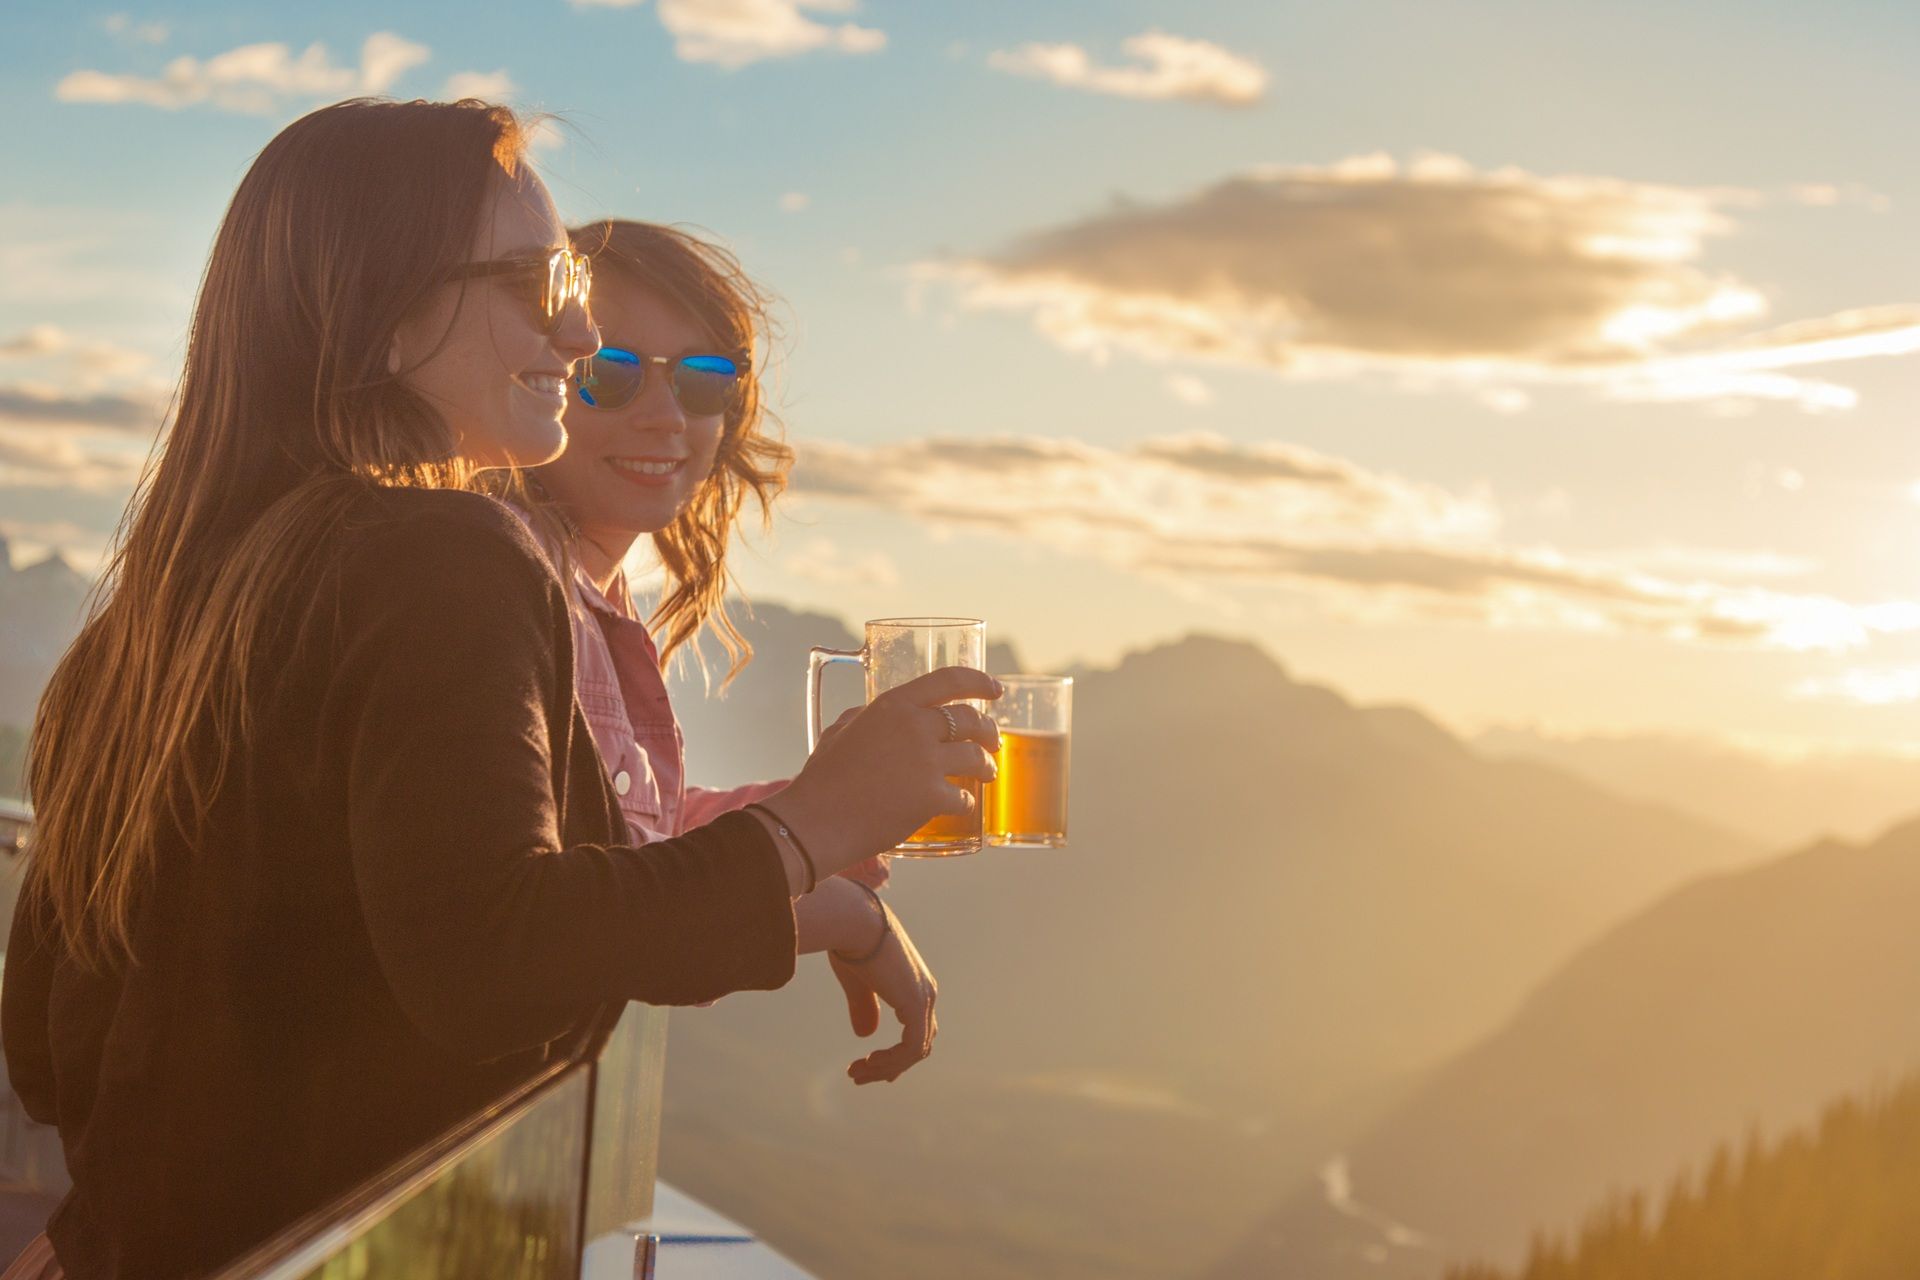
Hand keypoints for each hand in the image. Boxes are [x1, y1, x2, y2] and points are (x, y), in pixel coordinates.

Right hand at [775, 666, 1001, 875]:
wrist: (815, 822)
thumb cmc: (821, 780)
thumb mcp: (839, 732)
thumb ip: (862, 717)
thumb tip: (870, 714)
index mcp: (893, 705)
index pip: (949, 680)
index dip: (979, 682)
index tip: (996, 690)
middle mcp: (915, 726)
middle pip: (971, 720)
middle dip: (989, 732)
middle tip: (992, 743)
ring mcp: (926, 761)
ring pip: (976, 757)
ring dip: (986, 766)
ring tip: (987, 774)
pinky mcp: (932, 796)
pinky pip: (963, 797)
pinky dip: (966, 803)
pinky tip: (962, 807)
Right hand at [829, 902, 937, 1084]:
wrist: (854, 920)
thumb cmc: (851, 942)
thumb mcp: (857, 981)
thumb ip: (864, 1007)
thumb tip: (866, 1035)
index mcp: (915, 985)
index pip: (918, 1030)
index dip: (897, 1055)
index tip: (869, 1066)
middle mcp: (926, 993)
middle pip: (919, 1044)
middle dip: (890, 1065)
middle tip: (858, 1076)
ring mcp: (924, 998)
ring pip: (915, 1051)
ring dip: (885, 1067)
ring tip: (856, 1073)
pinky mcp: (916, 1004)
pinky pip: (911, 1048)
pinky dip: (890, 1062)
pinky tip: (866, 1063)